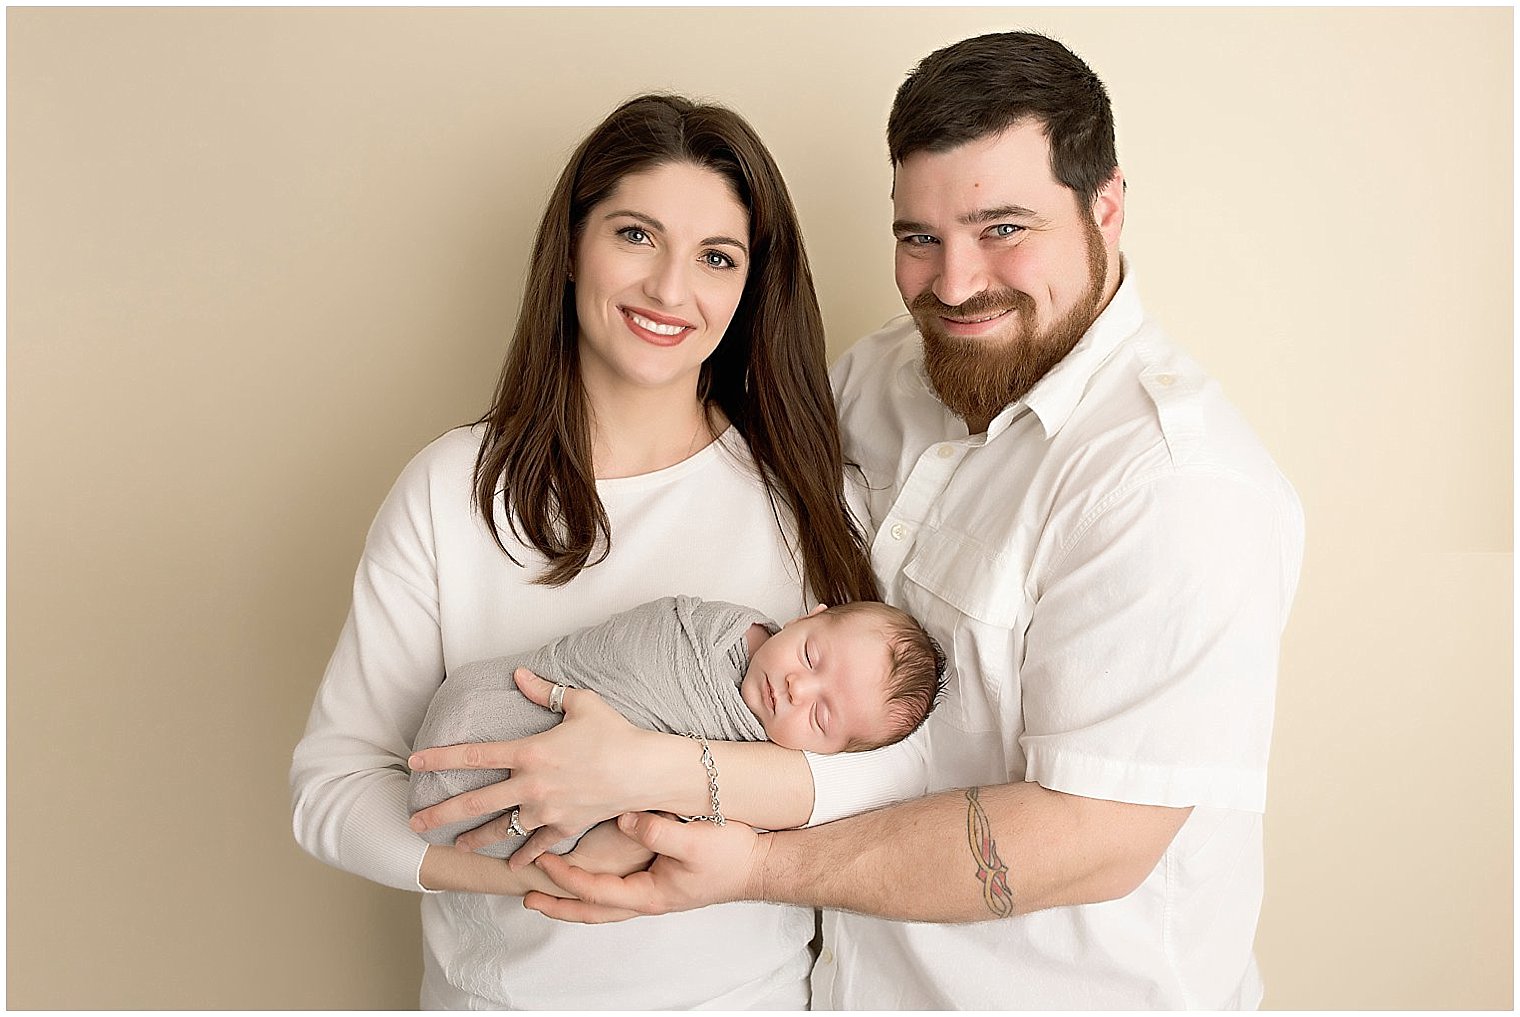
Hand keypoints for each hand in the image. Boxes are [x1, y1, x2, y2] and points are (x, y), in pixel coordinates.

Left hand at [408, 668, 661, 861]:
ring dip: (475, 838)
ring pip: (501, 829)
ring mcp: (547, 810)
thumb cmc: (615, 732)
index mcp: (530, 751)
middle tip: (414, 822)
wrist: (645, 771)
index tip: (415, 762)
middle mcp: (531, 784)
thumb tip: (518, 673)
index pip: (473, 755)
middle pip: (476, 802)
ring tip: (456, 845)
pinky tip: (510, 864)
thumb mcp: (580, 703)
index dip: (440, 758)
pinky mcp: (565, 826)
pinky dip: (523, 855)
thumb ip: (544, 691)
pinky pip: (537, 845)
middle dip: (441, 813)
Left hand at [525, 812, 767, 924]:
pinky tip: (585, 876)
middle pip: (592, 911)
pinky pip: (616, 891)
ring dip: (573, 898)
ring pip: (603, 904)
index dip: (566, 880)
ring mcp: (652, 894)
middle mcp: (647, 899)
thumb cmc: (730, 856)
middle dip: (559, 904)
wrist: (757, 865)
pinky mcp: (658, 882)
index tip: (543, 865)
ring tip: (547, 889)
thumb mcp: (694, 841)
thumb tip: (626, 819)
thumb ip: (658, 832)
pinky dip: (594, 887)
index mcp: (650, 895)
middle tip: (528, 896)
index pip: (596, 893)